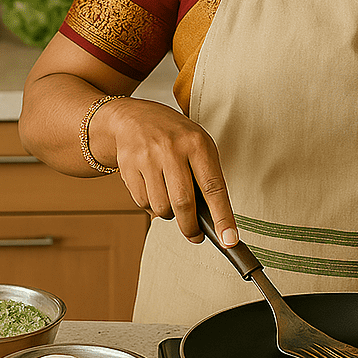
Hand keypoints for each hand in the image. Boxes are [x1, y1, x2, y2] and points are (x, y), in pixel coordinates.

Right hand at [99, 97, 238, 246]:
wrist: (134, 117)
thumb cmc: (175, 136)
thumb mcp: (197, 145)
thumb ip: (206, 176)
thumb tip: (212, 218)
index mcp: (197, 143)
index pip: (213, 187)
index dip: (223, 217)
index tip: (229, 240)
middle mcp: (172, 149)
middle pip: (183, 203)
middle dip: (191, 228)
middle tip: (196, 236)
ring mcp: (147, 158)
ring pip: (161, 207)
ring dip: (169, 214)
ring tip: (172, 199)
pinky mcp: (128, 166)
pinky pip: (142, 203)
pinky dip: (151, 206)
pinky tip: (154, 190)